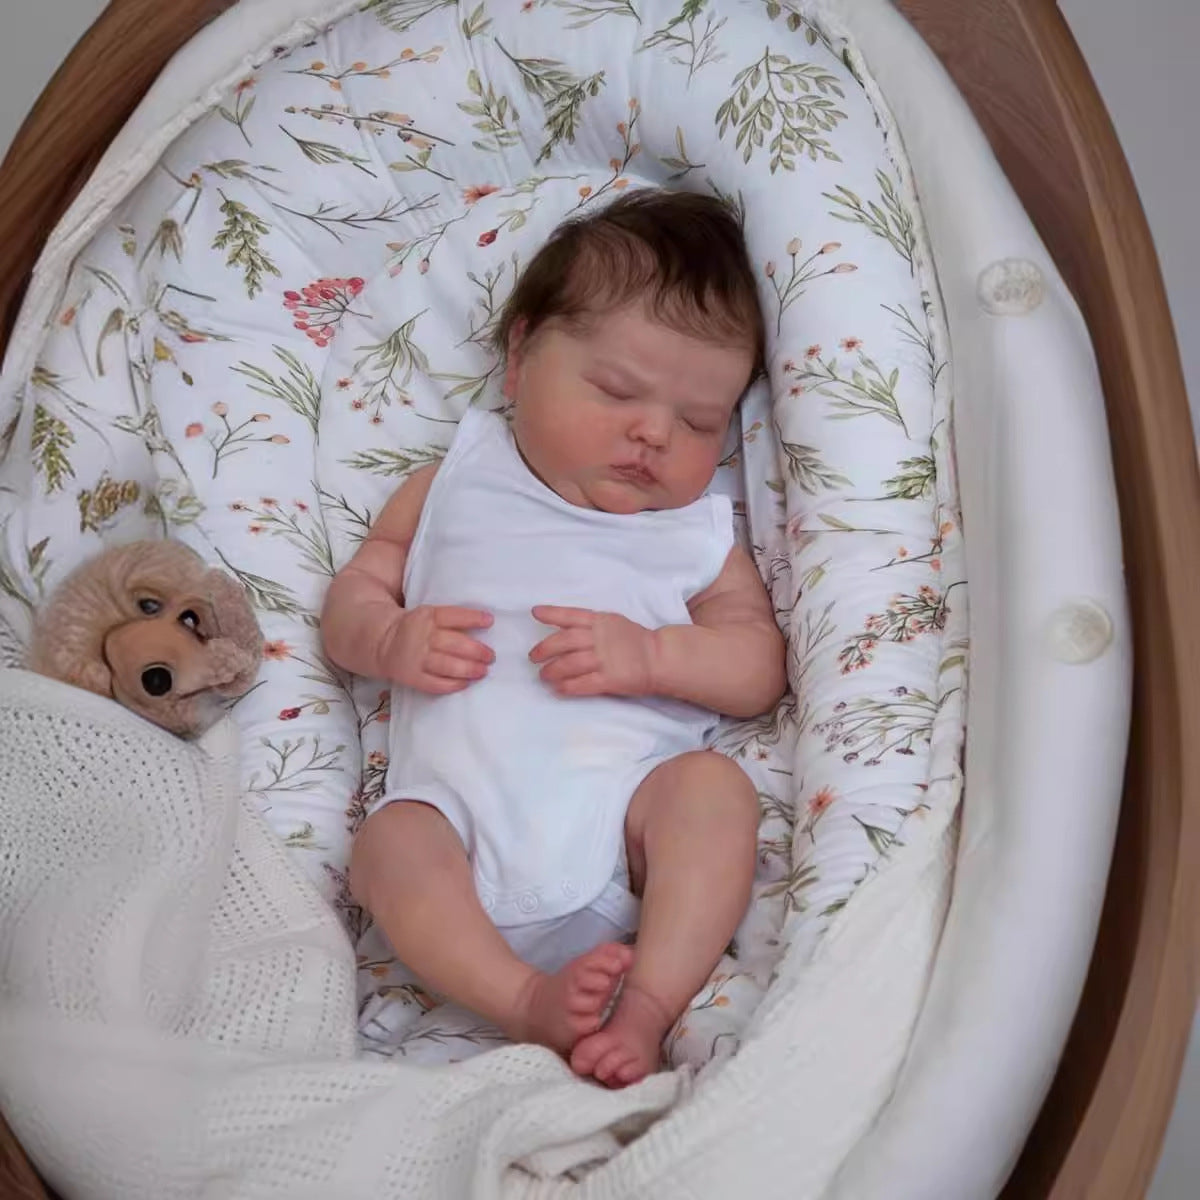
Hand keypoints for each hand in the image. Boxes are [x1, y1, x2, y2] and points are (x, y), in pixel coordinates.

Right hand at [383, 605, 494, 693]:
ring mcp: (417, 658)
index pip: (452, 616)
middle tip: (491, 657)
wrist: (384, 642)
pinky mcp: (412, 677)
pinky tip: (465, 683)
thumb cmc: (418, 628)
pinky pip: (434, 684)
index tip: (490, 621)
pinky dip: (452, 685)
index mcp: (428, 616)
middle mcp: (422, 636)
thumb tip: (486, 625)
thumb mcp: (429, 615)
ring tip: (483, 671)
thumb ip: (452, 620)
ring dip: (468, 669)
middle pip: (453, 644)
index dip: (472, 618)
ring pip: (446, 665)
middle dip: (476, 651)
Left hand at [529, 606, 655, 697]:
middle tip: (533, 657)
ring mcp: (605, 659)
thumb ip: (591, 624)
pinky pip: (583, 684)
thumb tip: (563, 628)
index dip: (552, 613)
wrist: (660, 658)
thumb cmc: (635, 640)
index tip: (535, 612)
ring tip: (543, 676)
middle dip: (545, 649)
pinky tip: (558, 689)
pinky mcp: (610, 679)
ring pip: (570, 664)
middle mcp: (600, 638)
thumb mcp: (613, 623)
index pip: (572, 615)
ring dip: (553, 670)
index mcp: (601, 621)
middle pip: (565, 641)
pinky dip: (568, 687)